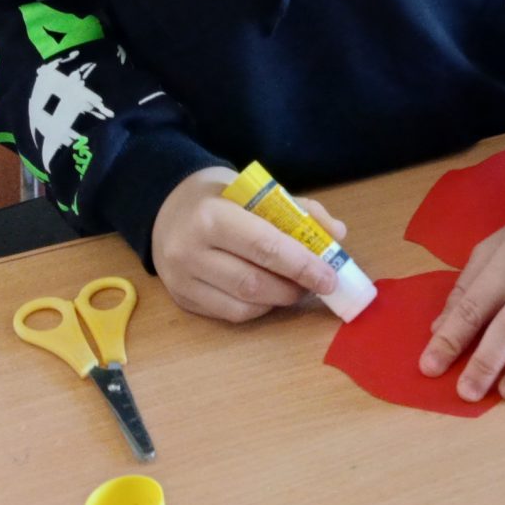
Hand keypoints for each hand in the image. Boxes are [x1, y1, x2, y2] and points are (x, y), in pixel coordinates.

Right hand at [151, 165, 346, 323]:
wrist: (167, 205)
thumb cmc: (220, 196)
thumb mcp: (256, 190)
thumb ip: (298, 209)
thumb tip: (337, 234)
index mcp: (211, 215)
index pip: (264, 246)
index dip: (302, 265)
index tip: (330, 277)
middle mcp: (190, 250)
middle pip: (253, 281)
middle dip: (294, 287)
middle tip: (319, 285)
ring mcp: (181, 279)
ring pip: (241, 305)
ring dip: (278, 301)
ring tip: (296, 289)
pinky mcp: (181, 299)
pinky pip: (228, 314)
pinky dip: (258, 309)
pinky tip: (270, 295)